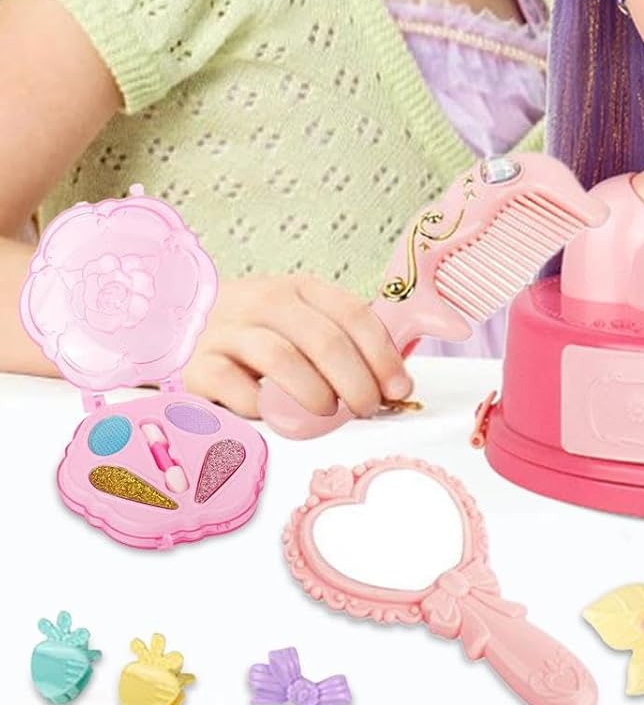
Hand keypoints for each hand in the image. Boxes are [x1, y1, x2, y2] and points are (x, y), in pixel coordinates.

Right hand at [183, 273, 411, 419]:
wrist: (183, 324)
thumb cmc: (260, 330)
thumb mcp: (303, 320)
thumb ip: (344, 342)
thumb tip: (394, 383)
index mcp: (302, 288)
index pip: (354, 315)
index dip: (383, 355)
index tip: (399, 388)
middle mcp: (265, 301)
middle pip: (323, 339)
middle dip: (356, 380)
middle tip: (367, 408)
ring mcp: (229, 331)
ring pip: (282, 359)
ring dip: (315, 393)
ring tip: (328, 413)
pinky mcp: (198, 365)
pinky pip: (236, 388)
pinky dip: (263, 407)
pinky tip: (275, 416)